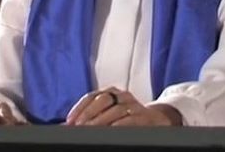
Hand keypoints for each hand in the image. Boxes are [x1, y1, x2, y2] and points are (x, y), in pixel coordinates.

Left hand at [66, 87, 180, 126]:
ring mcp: (134, 105)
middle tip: (79, 127)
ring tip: (91, 131)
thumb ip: (91, 117)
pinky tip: (112, 130)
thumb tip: (67, 126)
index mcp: (111, 93)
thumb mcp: (110, 114)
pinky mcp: (144, 116)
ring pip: (116, 110)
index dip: (80, 108)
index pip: (92, 96)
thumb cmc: (127, 118)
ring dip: (102, 122)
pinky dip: (121, 124)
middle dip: (89, 115)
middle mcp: (122, 96)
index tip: (70, 121)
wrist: (156, 120)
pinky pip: (131, 119)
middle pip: (103, 100)